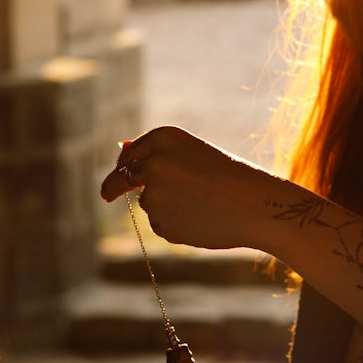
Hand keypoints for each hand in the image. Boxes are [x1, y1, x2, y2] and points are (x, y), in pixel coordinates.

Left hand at [100, 126, 267, 249]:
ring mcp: (154, 195)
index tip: (116, 174)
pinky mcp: (160, 223)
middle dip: (112, 188)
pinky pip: (161, 224)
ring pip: (149, 204)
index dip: (122, 166)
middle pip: (125, 179)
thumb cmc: (230, 176)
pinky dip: (175, 224)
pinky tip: (200, 220)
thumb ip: (155, 153)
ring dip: (165, 206)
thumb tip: (121, 147)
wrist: (255, 205)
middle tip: (106, 195)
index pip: (129, 155)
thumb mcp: (192, 154)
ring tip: (202, 205)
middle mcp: (152, 164)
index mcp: (163, 138)